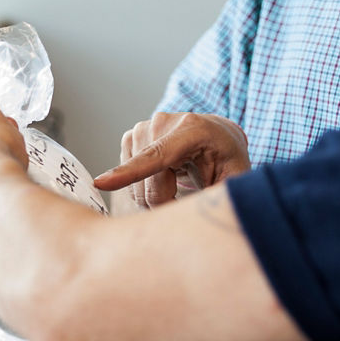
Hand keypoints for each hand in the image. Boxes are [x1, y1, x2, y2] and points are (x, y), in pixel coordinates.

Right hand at [93, 112, 250, 208]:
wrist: (215, 135)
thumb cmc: (227, 159)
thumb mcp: (237, 177)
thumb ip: (224, 196)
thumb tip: (211, 217)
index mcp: (193, 130)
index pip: (157, 156)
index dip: (130, 173)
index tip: (102, 184)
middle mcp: (162, 123)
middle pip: (146, 183)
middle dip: (163, 203)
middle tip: (185, 199)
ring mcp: (143, 128)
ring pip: (134, 184)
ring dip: (151, 196)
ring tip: (175, 186)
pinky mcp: (130, 137)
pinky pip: (126, 177)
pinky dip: (141, 187)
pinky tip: (160, 178)